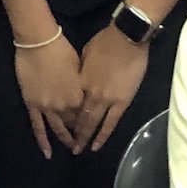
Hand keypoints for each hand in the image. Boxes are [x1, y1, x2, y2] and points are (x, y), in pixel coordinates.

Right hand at [13, 34, 83, 158]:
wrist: (38, 42)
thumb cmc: (62, 49)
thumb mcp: (79, 67)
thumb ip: (81, 86)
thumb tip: (83, 94)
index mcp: (78, 96)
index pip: (85, 113)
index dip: (88, 119)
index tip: (92, 124)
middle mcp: (64, 106)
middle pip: (73, 123)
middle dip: (79, 132)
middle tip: (84, 140)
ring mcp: (47, 107)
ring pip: (57, 128)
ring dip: (65, 140)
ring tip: (71, 149)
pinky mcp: (32, 105)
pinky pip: (38, 127)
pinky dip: (43, 141)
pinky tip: (47, 153)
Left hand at [72, 24, 151, 152]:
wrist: (126, 38)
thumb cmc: (104, 41)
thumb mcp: (84, 54)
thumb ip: (80, 71)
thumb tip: (79, 79)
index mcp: (79, 82)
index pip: (70, 104)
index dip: (65, 116)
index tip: (61, 125)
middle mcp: (89, 94)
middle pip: (78, 117)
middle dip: (72, 132)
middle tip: (68, 145)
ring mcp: (106, 99)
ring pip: (92, 123)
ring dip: (85, 137)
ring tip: (78, 150)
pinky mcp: (122, 102)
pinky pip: (110, 123)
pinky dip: (103, 135)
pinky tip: (96, 146)